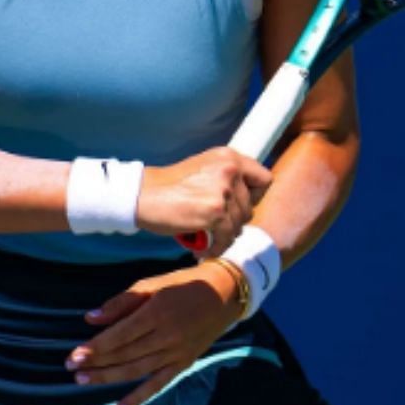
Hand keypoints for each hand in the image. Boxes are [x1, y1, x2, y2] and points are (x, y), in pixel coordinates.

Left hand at [66, 262, 243, 404]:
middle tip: (72, 369)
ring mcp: (176, 354)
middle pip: (125, 355)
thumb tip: (90, 318)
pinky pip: (158, 384)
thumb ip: (120, 303)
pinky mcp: (183, 364)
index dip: (95, 348)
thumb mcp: (150, 285)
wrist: (224, 295)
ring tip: (83, 381)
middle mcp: (166, 337)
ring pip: (137, 370)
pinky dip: (139, 397)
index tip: (74, 356)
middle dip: (96, 363)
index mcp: (156, 314)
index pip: (119, 336)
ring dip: (108, 378)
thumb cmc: (182, 285)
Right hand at [136, 148, 270, 254]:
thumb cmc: (167, 187)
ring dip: (222, 235)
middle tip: (211, 225)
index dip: (252, 196)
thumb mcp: (202, 170)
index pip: (264, 179)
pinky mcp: (215, 213)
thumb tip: (247, 202)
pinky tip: (199, 246)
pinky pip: (226, 238)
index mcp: (228, 156)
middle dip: (232, 220)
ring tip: (202, 235)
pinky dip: (214, 247)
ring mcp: (223, 191)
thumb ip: (226, 178)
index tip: (234, 205)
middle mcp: (230, 170)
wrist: (140, 195)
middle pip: (249, 207)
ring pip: (239, 225)